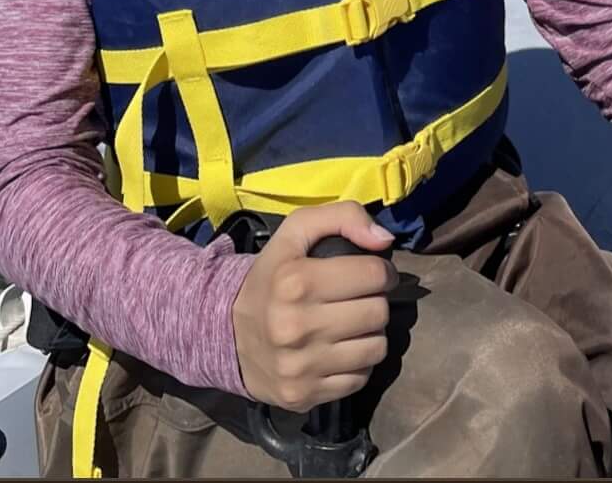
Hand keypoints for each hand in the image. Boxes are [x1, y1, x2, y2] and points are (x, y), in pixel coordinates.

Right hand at [230, 202, 396, 413]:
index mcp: (296, 282)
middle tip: (361, 299)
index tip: (374, 274)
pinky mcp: (304, 395)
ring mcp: (301, 366)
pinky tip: (339, 351)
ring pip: (376, 349)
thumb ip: (341, 217)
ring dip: (371, 334)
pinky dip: (357, 364)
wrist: (227, 334)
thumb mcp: (295, 232)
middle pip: (378, 313)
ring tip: (352, 325)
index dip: (382, 271)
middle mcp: (297, 327)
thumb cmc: (272, 278)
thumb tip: (384, 240)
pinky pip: (360, 379)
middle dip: (376, 301)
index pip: (373, 275)